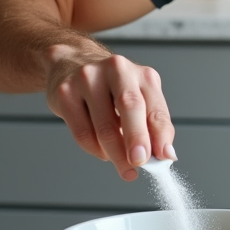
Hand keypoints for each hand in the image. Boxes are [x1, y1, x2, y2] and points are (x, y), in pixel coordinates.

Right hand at [43, 46, 175, 181]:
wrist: (72, 63)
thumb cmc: (112, 86)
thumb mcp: (140, 97)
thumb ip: (152, 124)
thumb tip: (163, 155)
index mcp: (142, 74)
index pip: (156, 108)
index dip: (161, 135)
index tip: (164, 157)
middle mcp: (116, 70)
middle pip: (129, 107)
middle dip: (136, 139)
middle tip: (139, 163)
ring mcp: (88, 79)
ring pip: (104, 127)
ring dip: (116, 154)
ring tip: (124, 166)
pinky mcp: (65, 93)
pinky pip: (83, 132)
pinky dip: (95, 150)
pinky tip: (103, 152)